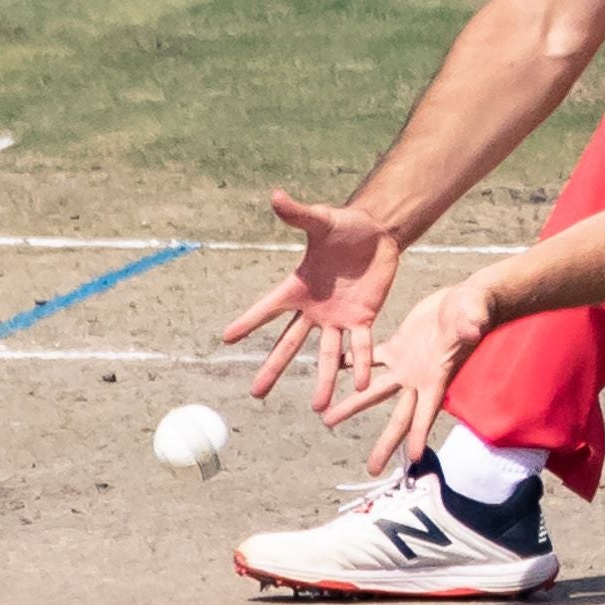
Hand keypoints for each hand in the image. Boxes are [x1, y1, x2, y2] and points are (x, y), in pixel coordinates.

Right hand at [219, 192, 404, 416]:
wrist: (378, 233)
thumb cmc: (345, 225)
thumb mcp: (322, 219)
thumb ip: (299, 214)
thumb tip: (276, 195)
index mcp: (298, 286)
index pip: (268, 308)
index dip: (248, 322)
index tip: (226, 339)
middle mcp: (314, 309)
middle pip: (290, 344)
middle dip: (273, 369)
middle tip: (255, 394)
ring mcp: (338, 318)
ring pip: (328, 356)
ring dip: (324, 381)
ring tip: (318, 408)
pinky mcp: (363, 319)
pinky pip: (361, 347)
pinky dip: (361, 366)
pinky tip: (360, 387)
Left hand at [322, 277, 499, 476]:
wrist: (466, 299)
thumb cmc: (475, 308)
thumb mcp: (472, 315)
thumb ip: (470, 324)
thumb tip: (471, 329)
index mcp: (437, 377)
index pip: (427, 413)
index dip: (419, 434)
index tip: (412, 459)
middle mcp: (418, 379)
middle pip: (399, 417)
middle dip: (385, 444)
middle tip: (371, 470)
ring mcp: (405, 365)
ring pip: (374, 391)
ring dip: (352, 405)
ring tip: (328, 420)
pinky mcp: (396, 346)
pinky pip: (368, 359)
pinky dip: (350, 365)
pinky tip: (331, 371)